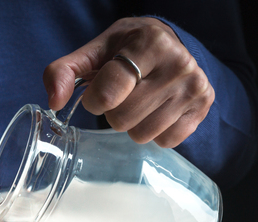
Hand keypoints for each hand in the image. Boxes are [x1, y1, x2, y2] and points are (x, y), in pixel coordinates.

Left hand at [43, 17, 213, 147]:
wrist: (170, 44)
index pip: (108, 93)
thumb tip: (54, 102)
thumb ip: (64, 72)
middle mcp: (178, 64)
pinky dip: (155, 132)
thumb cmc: (127, 49)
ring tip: (139, 102)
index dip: (94, 100)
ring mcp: (194, 87)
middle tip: (122, 96)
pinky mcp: (203, 106)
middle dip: (113, 112)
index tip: (97, 92)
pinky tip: (156, 110)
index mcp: (148, 44)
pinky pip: (166, 141)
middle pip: (123, 119)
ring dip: (133, 125)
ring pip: (143, 134)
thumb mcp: (94, 52)